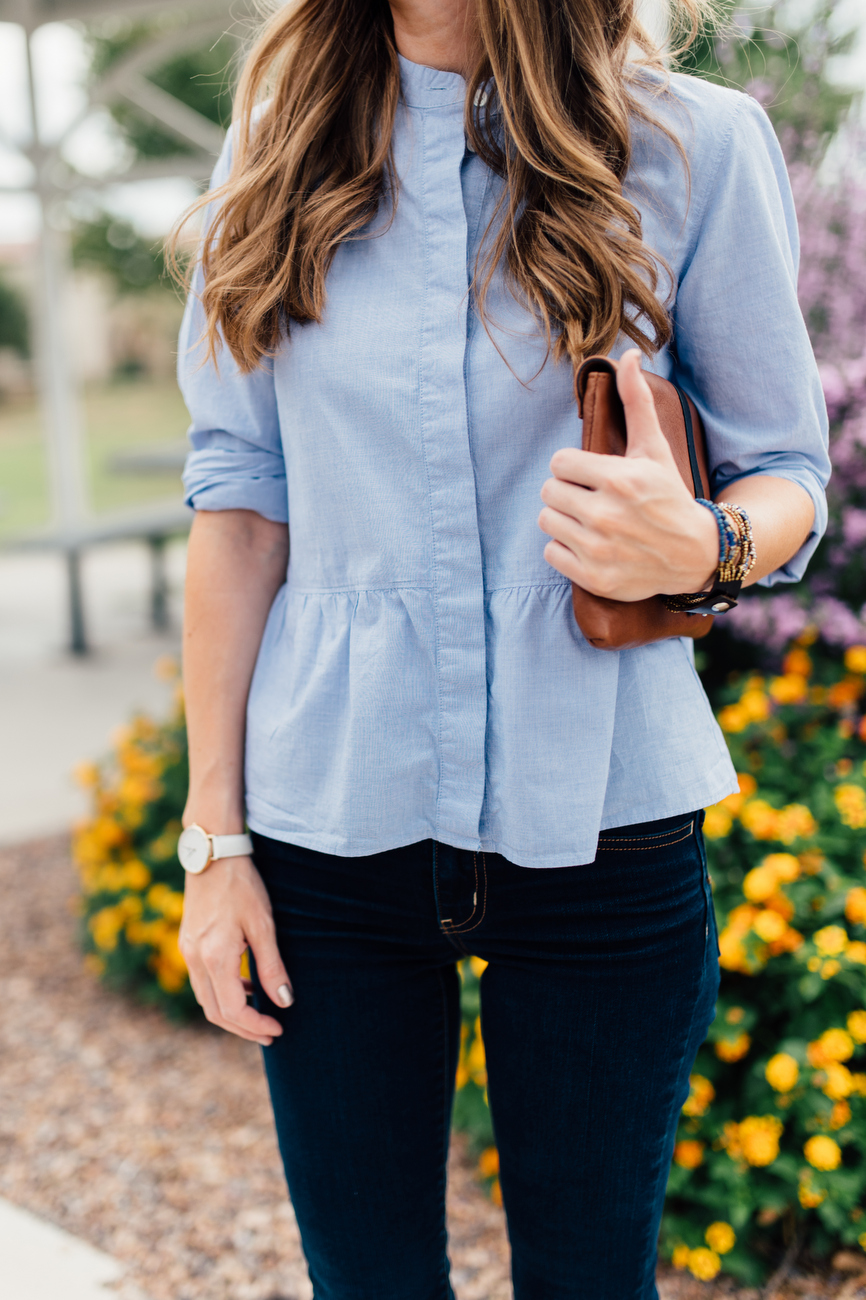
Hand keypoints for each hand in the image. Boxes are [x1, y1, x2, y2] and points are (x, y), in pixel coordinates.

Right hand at [179, 854, 292, 1046]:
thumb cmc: (242, 886)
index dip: (255, 1026)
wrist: (213, 855)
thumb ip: (272, 966)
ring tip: (261, 1013)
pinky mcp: (188, 943)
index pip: (232, 1010)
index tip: (278, 1030)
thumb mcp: (263, 925)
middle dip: (243, 1028)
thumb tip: (284, 1001)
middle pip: (215, 1012)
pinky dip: (223, 992)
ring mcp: (188, 952)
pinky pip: (203, 982)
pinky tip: (246, 985)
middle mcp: (195, 959)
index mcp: (214, 957)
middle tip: (271, 1033)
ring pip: (206, 999)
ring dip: (232, 1013)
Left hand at [538, 349, 718, 600]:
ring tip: (589, 521)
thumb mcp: (654, 449)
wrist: (694, 554)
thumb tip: (626, 356)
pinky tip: (589, 544)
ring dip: (563, 520)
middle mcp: (606, 515)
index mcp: (618, 479)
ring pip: (547, 521)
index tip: (592, 475)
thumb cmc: (670, 496)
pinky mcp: (593, 576)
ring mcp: (598, 549)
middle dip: (567, 492)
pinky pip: (551, 553)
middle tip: (591, 498)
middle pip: (549, 492)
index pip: (559, 462)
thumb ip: (636, 402)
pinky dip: (565, 550)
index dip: (573, 467)